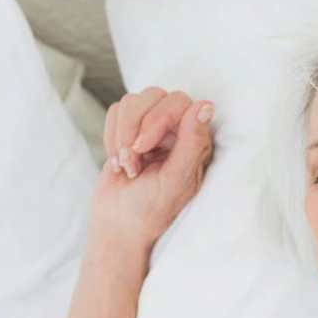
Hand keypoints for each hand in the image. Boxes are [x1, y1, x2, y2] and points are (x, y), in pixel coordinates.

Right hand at [91, 88, 214, 248]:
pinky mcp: (129, 128)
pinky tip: (118, 162)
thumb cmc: (153, 207)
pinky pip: (117, 110)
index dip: (157, 120)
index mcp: (196, 140)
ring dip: (122, 135)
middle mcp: (178, 129)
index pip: (180, 102)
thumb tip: (206, 106)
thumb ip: (192, 143)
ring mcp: (152, 126)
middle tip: (132, 162)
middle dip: (135, 128)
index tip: (143, 149)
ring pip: (133, 101)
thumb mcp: (176, 179)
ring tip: (127, 165)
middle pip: (155, 95)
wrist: (120, 222)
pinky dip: (111, 137)